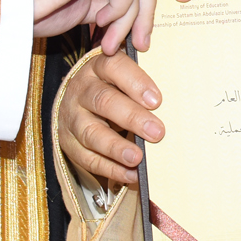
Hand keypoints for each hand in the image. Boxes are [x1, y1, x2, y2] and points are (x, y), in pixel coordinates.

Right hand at [26, 0, 189, 53]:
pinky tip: (98, 25)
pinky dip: (119, 10)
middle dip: (155, 2)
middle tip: (148, 39)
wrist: (1, 5)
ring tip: (113, 43)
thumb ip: (107, 0)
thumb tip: (135, 15)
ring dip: (130, 18)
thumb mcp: (80, 4)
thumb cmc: (32, 7)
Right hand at [58, 52, 162, 184]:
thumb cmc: (110, 88)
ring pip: (91, 133)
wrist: (74, 103)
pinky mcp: (69, 143)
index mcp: (98, 68)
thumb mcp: (122, 75)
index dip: (135, 82)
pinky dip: (110, 168)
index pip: (114, 67)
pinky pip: (88, 158)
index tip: (156, 100)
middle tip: (157, 132)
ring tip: (138, 158)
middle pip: (103, 101)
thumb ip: (142, 78)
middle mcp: (82, 90)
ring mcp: (73, 118)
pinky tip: (130, 173)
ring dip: (116, 147)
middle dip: (132, 117)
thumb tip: (171, 91)